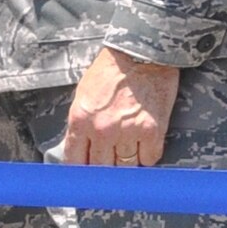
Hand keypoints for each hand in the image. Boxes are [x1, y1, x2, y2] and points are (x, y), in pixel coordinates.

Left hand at [62, 48, 180, 166]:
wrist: (141, 53)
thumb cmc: (111, 70)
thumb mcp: (83, 95)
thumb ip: (81, 124)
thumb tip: (80, 147)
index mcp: (81, 120)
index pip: (74, 160)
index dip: (80, 170)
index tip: (85, 174)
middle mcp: (102, 130)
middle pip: (101, 167)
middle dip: (105, 167)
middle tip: (110, 164)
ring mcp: (127, 132)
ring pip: (126, 167)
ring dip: (127, 163)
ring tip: (129, 151)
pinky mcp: (152, 131)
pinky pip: (149, 158)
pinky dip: (148, 155)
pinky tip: (145, 145)